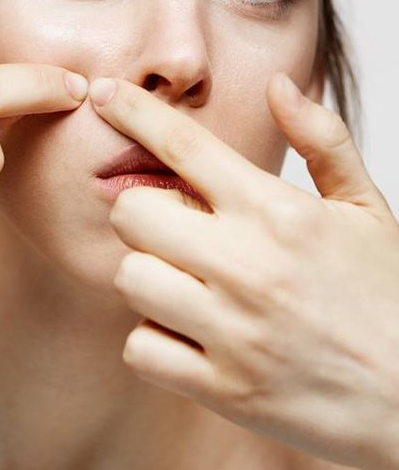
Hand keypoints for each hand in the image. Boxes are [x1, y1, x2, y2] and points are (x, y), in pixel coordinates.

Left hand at [88, 73, 398, 469]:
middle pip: (132, 212)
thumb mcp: (366, 208)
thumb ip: (323, 139)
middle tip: (174, 226)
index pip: (184, 145)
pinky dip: (155, 339)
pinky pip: (140, 348)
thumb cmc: (387, 297)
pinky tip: (190, 332)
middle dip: (142, 211)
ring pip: (129, 278)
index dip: (134, 110)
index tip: (103, 93)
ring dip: (149, 276)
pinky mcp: (224, 388)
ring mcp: (232, 330)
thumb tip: (280, 86)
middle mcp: (247, 265)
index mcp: (277, 211)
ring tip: (188, 283)